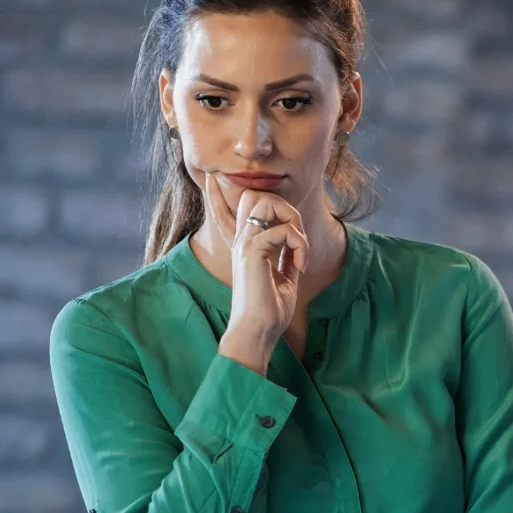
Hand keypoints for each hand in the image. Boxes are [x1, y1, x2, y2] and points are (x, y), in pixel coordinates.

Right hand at [204, 172, 306, 374]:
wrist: (258, 332)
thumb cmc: (270, 311)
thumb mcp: (284, 278)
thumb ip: (288, 257)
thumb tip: (299, 242)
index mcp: (247, 245)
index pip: (234, 208)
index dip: (223, 192)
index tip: (212, 180)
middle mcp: (243, 239)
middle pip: (257, 194)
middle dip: (286, 207)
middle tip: (298, 238)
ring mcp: (246, 243)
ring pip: (267, 201)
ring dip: (293, 220)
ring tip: (301, 249)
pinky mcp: (252, 252)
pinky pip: (283, 230)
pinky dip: (300, 244)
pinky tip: (301, 266)